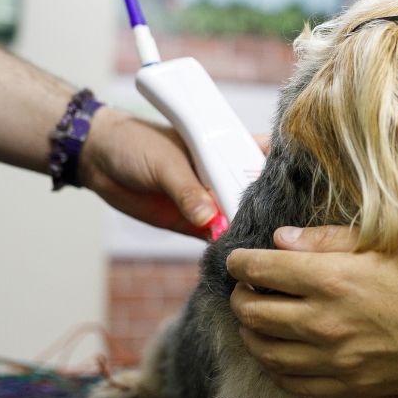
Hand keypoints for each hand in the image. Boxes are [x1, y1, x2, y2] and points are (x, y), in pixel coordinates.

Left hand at [80, 107, 268, 238]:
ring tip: (263, 245)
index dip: (283, 172)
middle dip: (270, 209)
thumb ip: (187, 191)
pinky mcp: (193, 222)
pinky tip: (236, 253)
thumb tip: (210, 220)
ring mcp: (210, 199)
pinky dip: (225, 245)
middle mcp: (224, 174)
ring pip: (239, 217)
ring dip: (248, 230)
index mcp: (226, 147)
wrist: (98, 159)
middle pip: (258, 193)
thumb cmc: (136, 143)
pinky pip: (216, 236)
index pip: (265, 157)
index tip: (298, 190)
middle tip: (283, 229)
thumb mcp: (165, 162)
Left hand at [226, 226, 397, 397]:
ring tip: (255, 319)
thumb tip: (282, 240)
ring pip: (264, 352)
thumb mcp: (390, 242)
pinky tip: (277, 355)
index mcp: (334, 279)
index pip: (261, 271)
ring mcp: (336, 361)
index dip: (240, 262)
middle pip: (252, 313)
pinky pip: (293, 384)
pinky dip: (274, 367)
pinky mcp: (351, 386)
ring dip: (250, 332)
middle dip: (239, 296)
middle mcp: (326, 323)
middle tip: (245, 287)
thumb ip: (329, 241)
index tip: (238, 259)